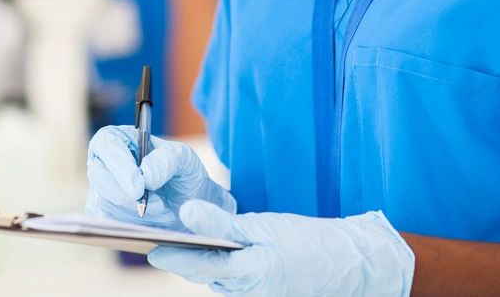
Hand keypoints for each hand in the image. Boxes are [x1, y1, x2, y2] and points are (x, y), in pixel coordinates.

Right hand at [85, 126, 235, 230]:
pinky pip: (107, 223)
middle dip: (127, 196)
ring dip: (134, 213)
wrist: (187, 206)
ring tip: (163, 213)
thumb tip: (145, 175)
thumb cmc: (183, 175)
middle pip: (99, 175)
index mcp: (122, 139)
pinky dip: (130, 227)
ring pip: (104, 202)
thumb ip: (167, 160)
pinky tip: (152, 225)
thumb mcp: (185, 159)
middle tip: (158, 206)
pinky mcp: (103, 213)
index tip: (138, 187)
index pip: (106, 142)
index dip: (117, 163)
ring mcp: (101, 188)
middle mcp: (105, 162)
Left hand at [149, 200, 414, 296]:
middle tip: (152, 244)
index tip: (151, 248)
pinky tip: (207, 252)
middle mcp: (250, 294)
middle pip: (206, 276)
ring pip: (217, 280)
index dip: (176, 257)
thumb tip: (187, 212)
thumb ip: (222, 224)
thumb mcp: (264, 226)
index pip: (203, 266)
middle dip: (182, 261)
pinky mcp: (259, 296)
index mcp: (253, 274)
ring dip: (198, 264)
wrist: (348, 266)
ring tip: (173, 244)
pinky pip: (231, 283)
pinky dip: (218, 268)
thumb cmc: (307, 242)